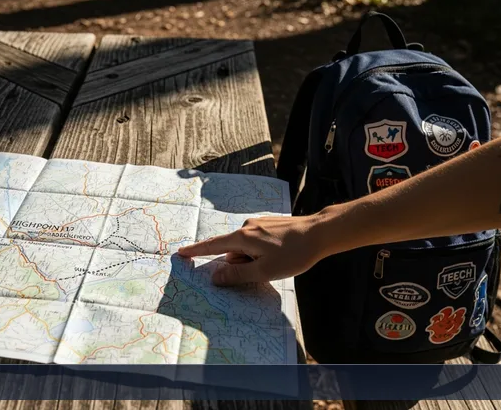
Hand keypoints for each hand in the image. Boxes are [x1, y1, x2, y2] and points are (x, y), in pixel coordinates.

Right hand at [177, 215, 332, 286]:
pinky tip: (280, 255)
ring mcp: (259, 223)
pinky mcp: (269, 224)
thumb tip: (214, 277)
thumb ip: (236, 275)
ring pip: (246, 247)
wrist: (320, 233)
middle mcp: (247, 226)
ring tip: (277, 262)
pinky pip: (256, 241)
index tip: (180, 253)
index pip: (212, 246)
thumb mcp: (263, 271)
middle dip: (241, 264)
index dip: (195, 251)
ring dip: (253, 259)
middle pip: (232, 250)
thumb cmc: (293, 254)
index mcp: (242, 237)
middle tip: (264, 270)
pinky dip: (261, 252)